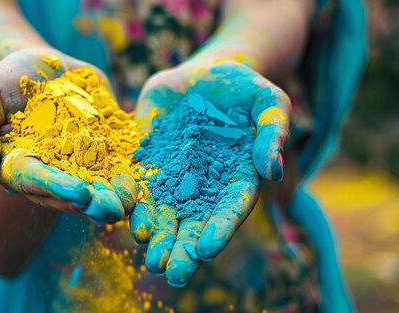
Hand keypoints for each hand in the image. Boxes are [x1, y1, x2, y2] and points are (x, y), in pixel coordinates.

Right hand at [0, 48, 134, 223]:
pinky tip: (144, 184)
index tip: (77, 192)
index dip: (55, 187)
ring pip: (97, 186)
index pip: (36, 181)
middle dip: (91, 201)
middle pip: (70, 192)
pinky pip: (119, 166)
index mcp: (20, 165)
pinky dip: (130, 175)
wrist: (43, 67)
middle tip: (110, 209)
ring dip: (113, 197)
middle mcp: (51, 172)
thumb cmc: (6, 82)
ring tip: (129, 205)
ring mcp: (80, 164)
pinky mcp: (104, 152)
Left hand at [130, 59, 289, 285]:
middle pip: (195, 222)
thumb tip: (273, 170)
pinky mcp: (147, 160)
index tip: (207, 249)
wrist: (205, 74)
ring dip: (157, 236)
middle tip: (173, 273)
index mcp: (237, 178)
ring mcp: (174, 176)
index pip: (230, 209)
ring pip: (164, 212)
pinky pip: (138, 184)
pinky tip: (125, 217)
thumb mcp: (268, 103)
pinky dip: (132, 202)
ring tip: (149, 259)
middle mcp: (204, 186)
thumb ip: (273, 134)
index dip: (220, 230)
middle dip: (183, 248)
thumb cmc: (244, 89)